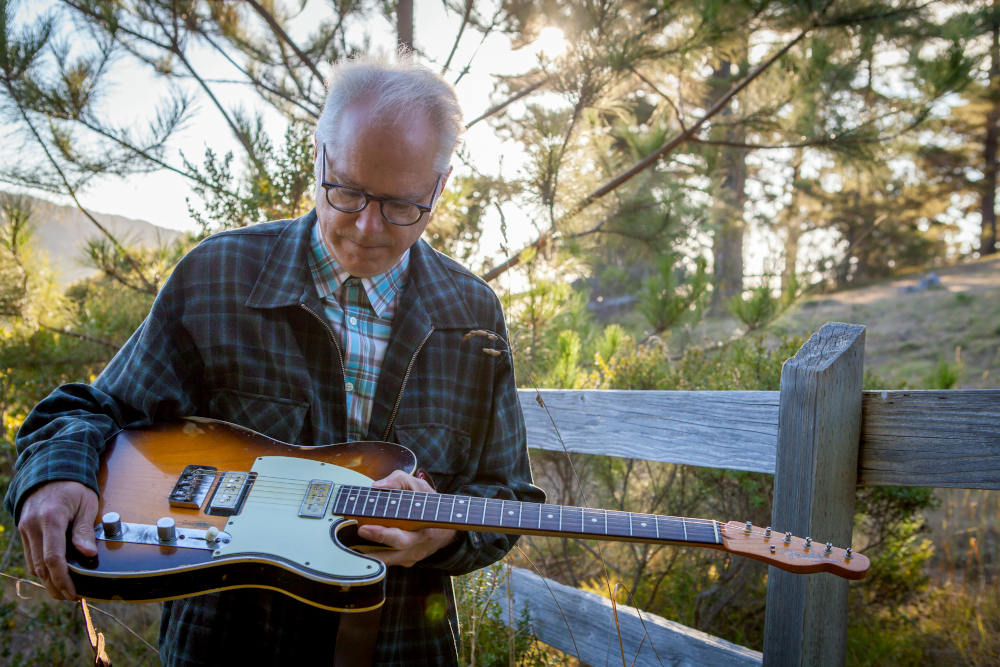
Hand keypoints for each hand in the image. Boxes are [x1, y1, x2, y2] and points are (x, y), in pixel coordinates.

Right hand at [17, 480, 98, 599]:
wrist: (51, 469)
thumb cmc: (74, 486)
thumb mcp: (86, 503)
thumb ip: (84, 530)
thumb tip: (88, 554)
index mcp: (51, 519)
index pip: (54, 558)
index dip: (63, 579)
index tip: (75, 592)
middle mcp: (33, 526)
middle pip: (41, 567)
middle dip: (55, 586)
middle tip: (72, 597)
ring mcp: (25, 529)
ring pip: (33, 564)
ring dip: (47, 581)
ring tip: (65, 591)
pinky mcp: (24, 530)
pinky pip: (31, 556)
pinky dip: (42, 569)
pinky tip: (54, 576)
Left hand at [356, 470, 456, 567]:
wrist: (445, 527)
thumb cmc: (428, 504)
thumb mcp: (418, 486)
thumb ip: (398, 481)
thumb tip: (377, 486)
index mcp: (424, 525)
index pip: (404, 532)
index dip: (383, 533)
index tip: (365, 527)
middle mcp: (419, 543)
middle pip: (397, 549)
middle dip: (376, 541)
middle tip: (360, 532)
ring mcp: (413, 555)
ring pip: (390, 560)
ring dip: (370, 555)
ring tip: (353, 547)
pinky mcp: (407, 561)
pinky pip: (389, 562)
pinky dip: (375, 557)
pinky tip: (361, 551)